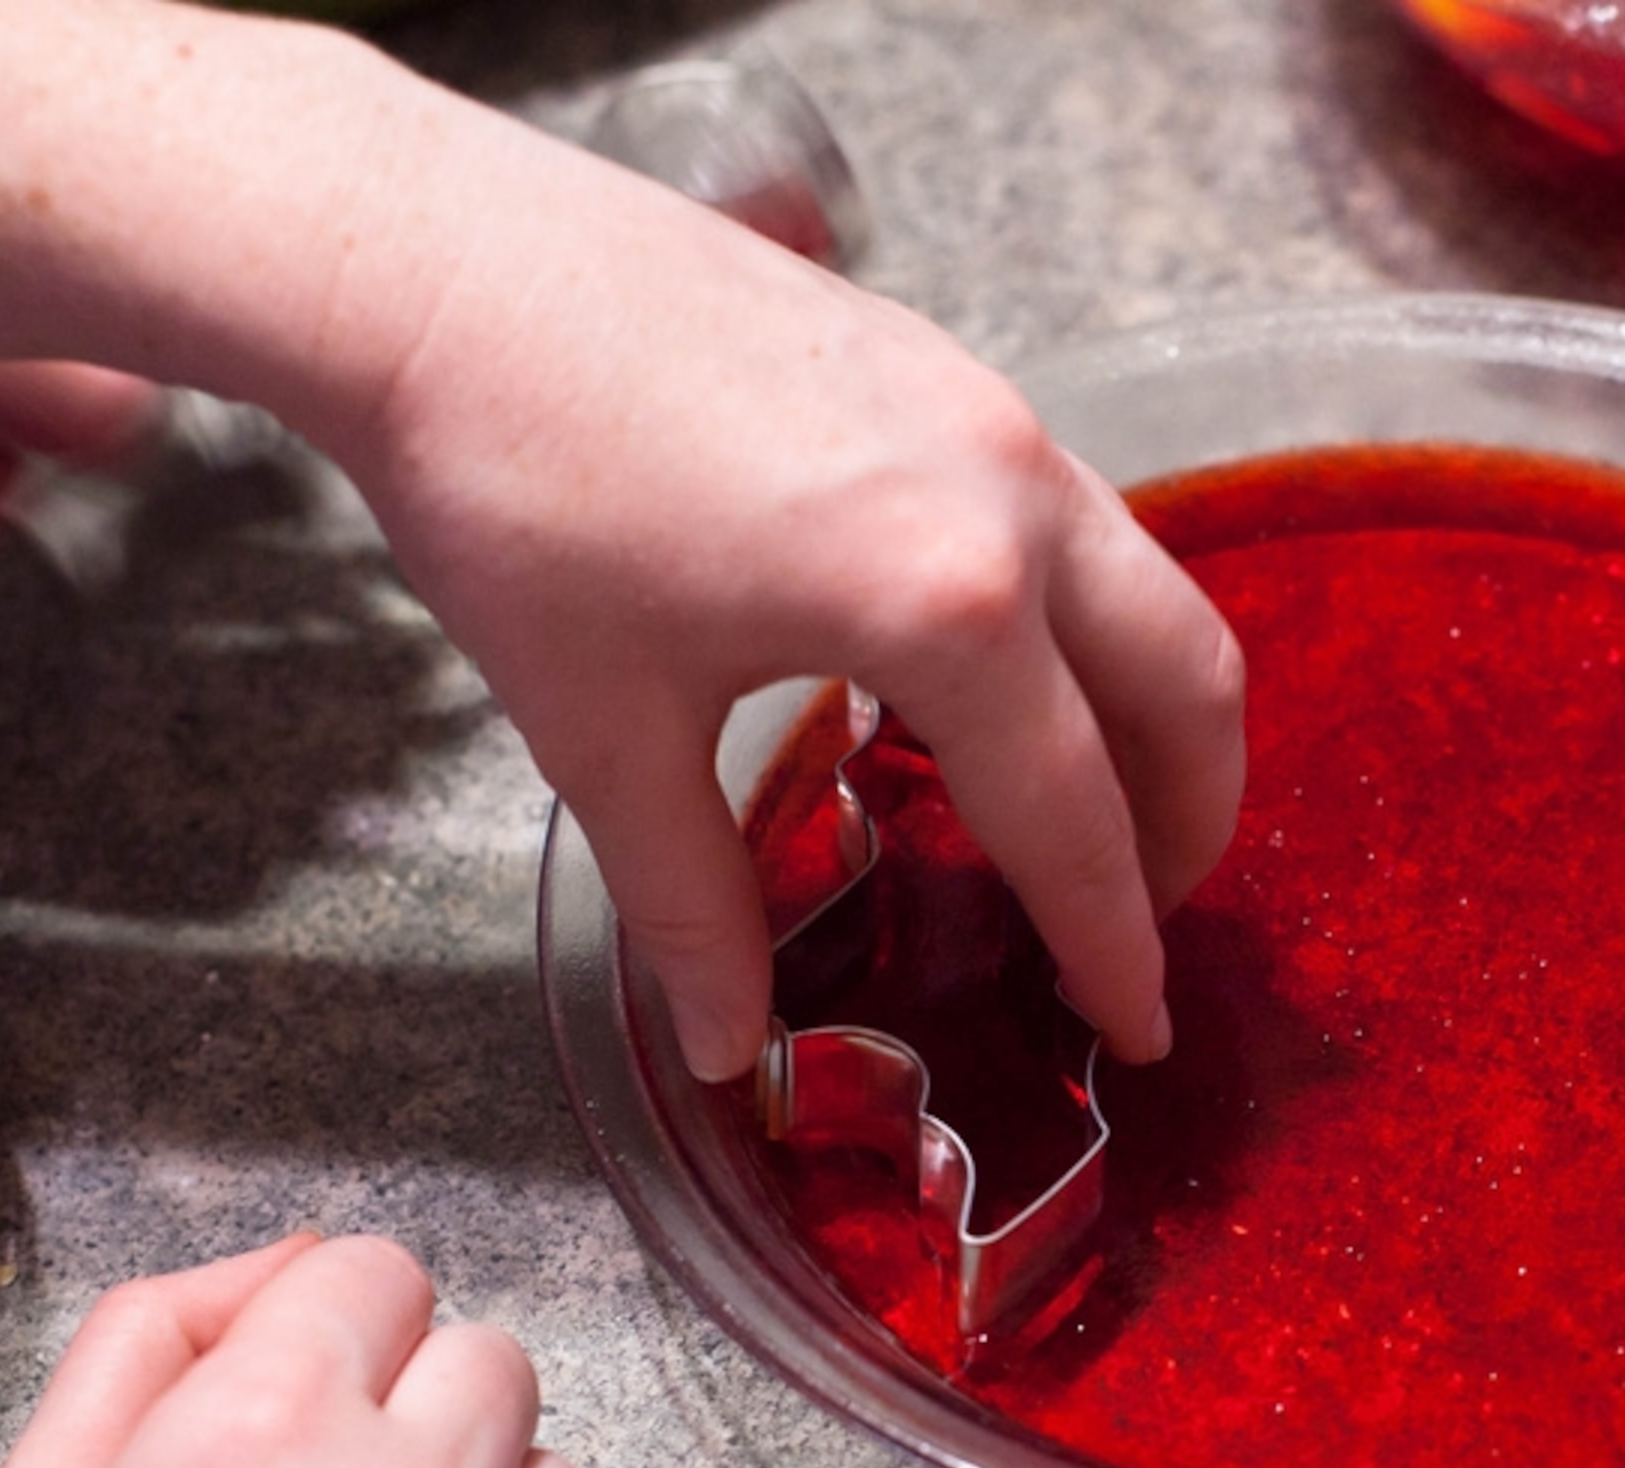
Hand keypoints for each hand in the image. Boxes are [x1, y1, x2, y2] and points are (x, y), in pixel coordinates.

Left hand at [317, 144, 1245, 1084]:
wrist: (437, 263)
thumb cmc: (513, 494)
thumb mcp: (607, 736)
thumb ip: (695, 906)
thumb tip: (730, 1047)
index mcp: (947, 604)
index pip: (1073, 815)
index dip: (1113, 942)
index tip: (1137, 1028)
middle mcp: (1009, 497)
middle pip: (1184, 683)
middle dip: (1187, 820)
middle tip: (1139, 918)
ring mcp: (989, 410)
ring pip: (1146, 586)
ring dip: (1147, 711)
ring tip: (1079, 804)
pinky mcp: (944, 366)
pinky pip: (1074, 517)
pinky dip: (1081, 621)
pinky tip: (980, 670)